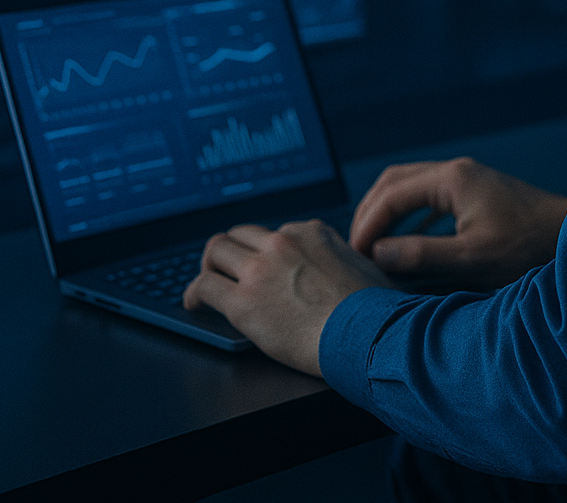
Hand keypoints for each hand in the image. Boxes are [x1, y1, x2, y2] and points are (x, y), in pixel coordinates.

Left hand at [183, 217, 391, 373]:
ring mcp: (261, 269)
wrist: (368, 333)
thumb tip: (342, 269)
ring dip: (210, 267)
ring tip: (206, 285)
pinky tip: (194, 305)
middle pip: (241, 235)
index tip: (263, 269)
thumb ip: (341, 259)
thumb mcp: (363, 265)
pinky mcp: (244, 302)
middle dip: (231, 252)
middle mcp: (283, 242)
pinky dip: (193, 294)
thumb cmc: (373, 309)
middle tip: (226, 271)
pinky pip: (204, 286)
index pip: (275, 233)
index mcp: (311, 232)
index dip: (265, 253)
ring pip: (216, 251)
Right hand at [349, 156, 566, 287]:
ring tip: (373, 247)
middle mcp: (454, 171)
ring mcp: (465, 178)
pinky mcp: (474, 192)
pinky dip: (409, 217)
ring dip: (388, 213)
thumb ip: (421, 256)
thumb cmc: (525, 247)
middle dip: (371, 213)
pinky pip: (428, 197)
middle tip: (355, 248)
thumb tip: (377, 254)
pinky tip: (406, 244)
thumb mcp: (470, 258)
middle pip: (395, 182)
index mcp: (451, 179)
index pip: (391, 195)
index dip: (367, 225)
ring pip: (410, 186)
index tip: (353, 255)